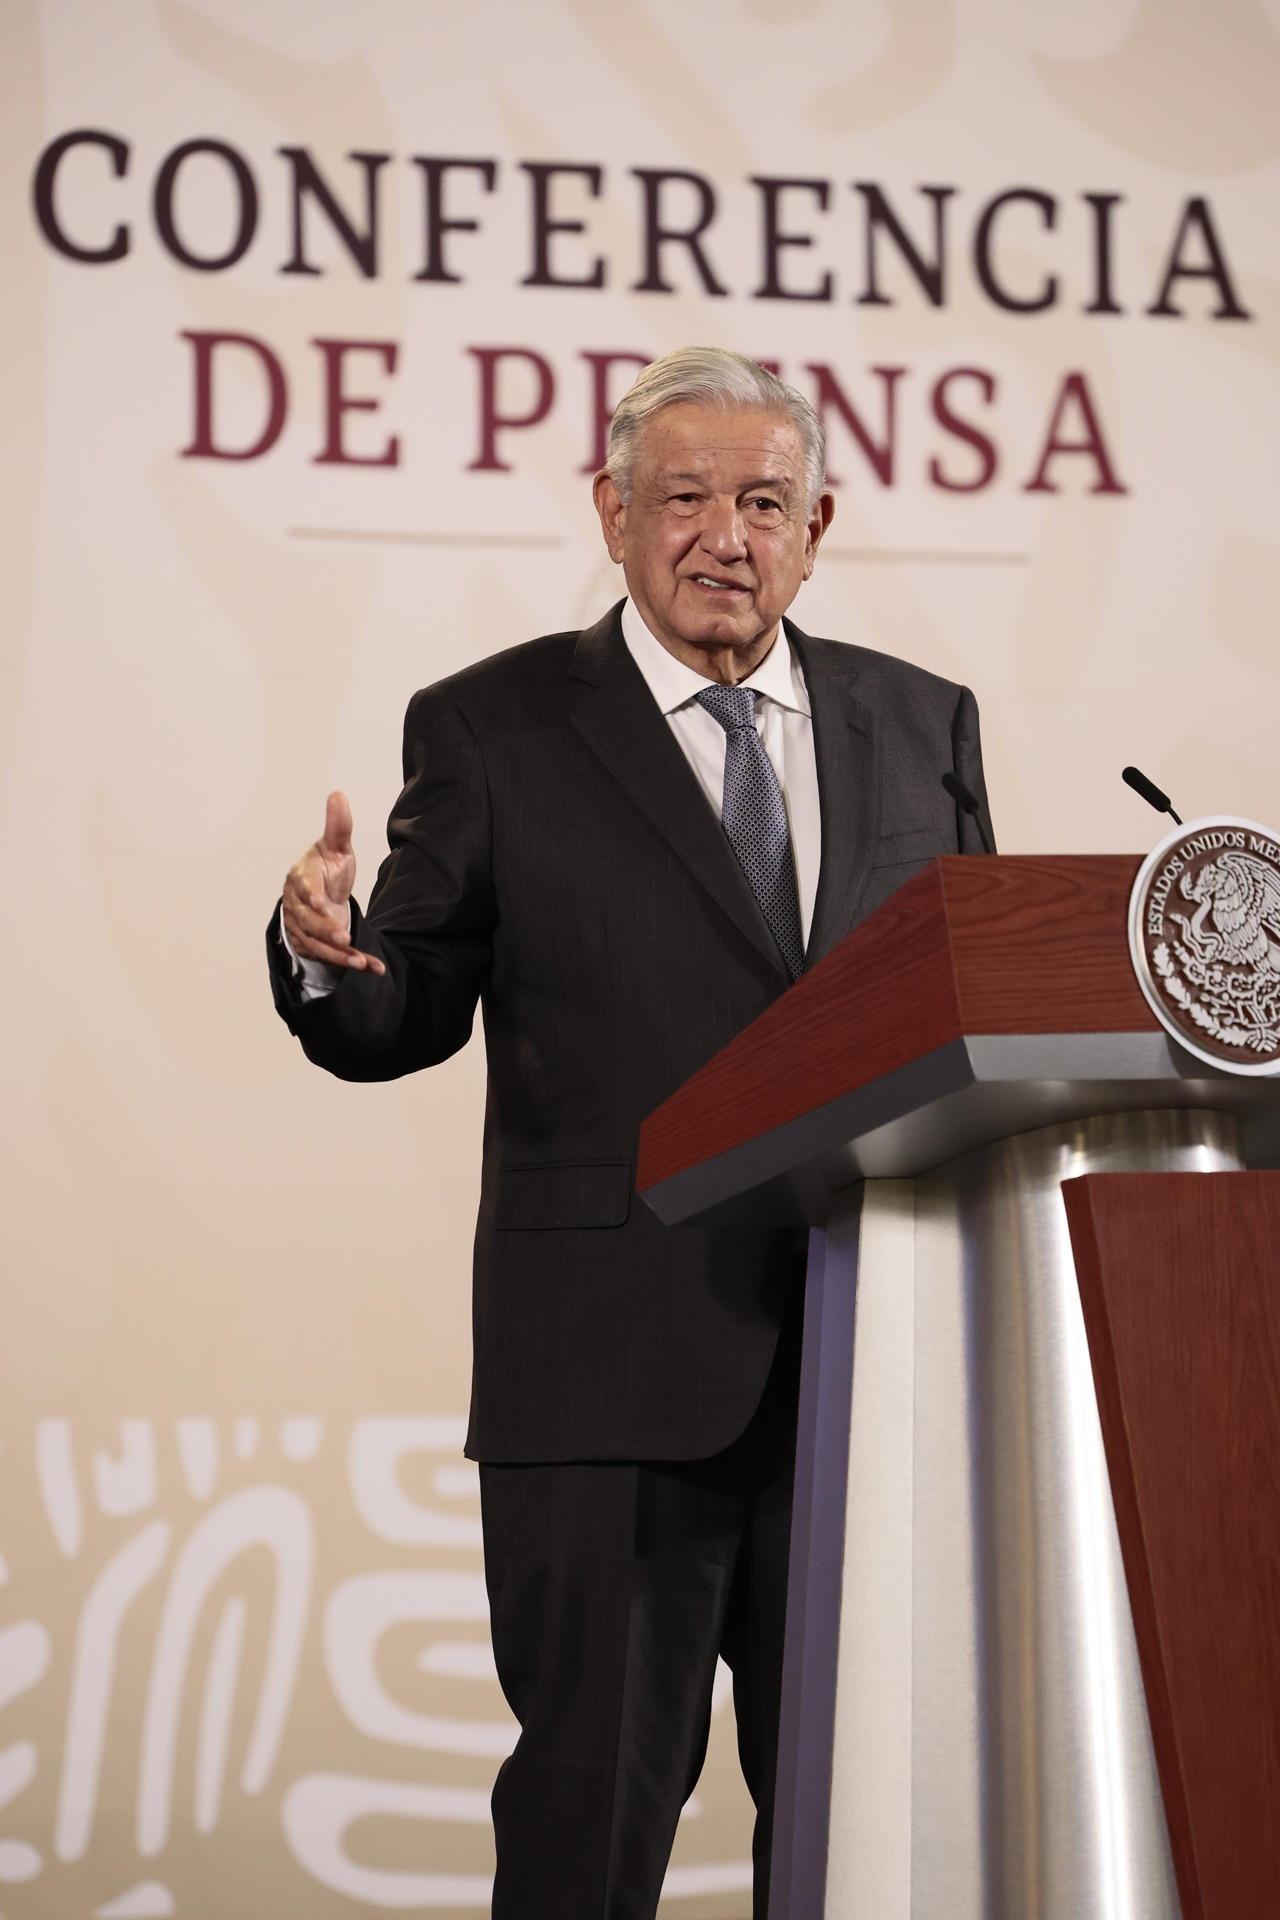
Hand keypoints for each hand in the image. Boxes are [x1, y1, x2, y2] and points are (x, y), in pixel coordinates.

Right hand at [281, 791, 385, 975]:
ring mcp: (303, 928)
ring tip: (362, 962)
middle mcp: (297, 905)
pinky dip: (352, 964)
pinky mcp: (314, 946)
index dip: (309, 895)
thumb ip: (338, 827)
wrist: (320, 896)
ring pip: (318, 944)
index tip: (318, 902)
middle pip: (308, 921)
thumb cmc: (327, 870)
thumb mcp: (336, 848)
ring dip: (340, 956)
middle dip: (326, 930)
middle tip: (344, 938)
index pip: (302, 886)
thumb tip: (338, 794)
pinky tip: (373, 968)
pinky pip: (331, 958)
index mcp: (301, 878)